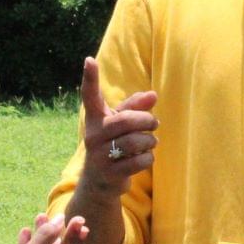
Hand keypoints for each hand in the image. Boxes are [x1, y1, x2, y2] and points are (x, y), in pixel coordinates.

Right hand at [77, 57, 157, 200]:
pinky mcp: (110, 174)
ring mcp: (100, 156)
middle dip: (146, 121)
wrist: (99, 182)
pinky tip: (144, 158)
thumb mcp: (120, 123)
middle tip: (154, 123)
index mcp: (95, 119)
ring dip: (150, 141)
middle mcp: (94, 135)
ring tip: (150, 142)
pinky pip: (139, 161)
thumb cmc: (113, 143)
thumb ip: (136, 107)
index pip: (90, 96)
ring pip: (135, 142)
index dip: (90, 78)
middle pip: (125, 120)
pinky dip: (148, 158)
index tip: (89, 60)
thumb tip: (153, 95)